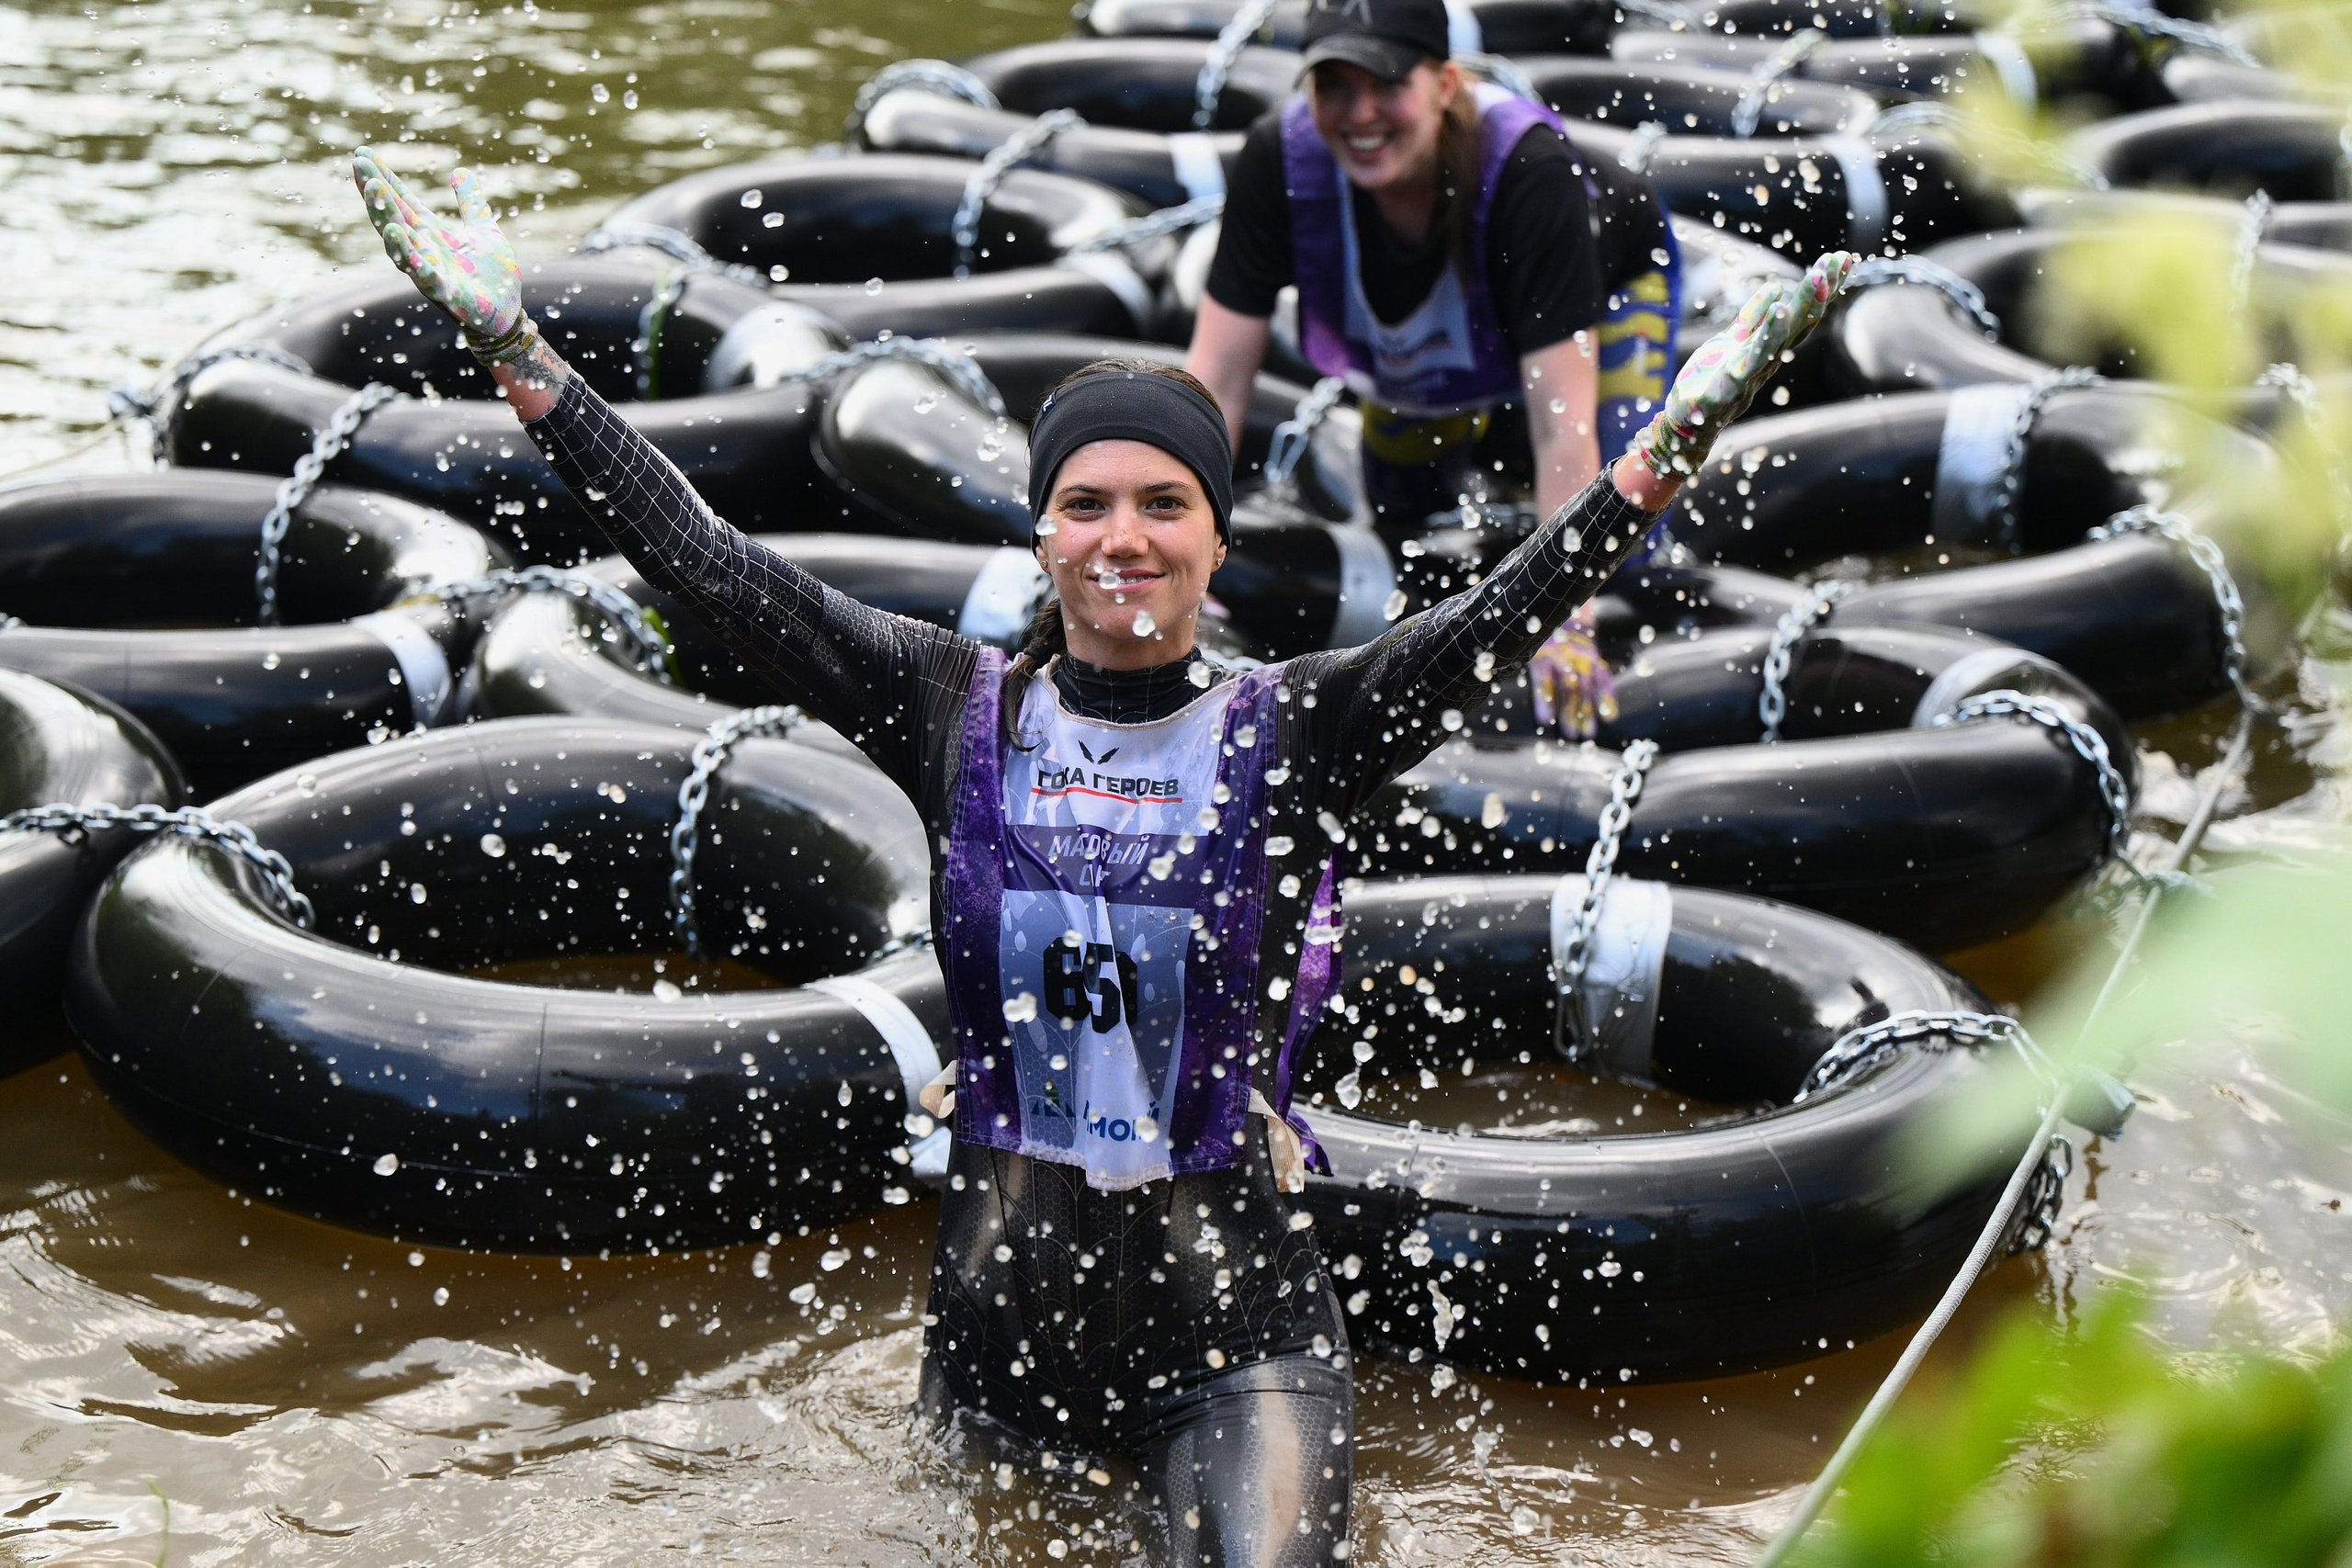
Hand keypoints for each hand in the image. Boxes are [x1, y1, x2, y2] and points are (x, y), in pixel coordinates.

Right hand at [351, 147, 534, 363]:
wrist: (506, 313)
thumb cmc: (491, 274)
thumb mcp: (484, 229)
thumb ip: (471, 202)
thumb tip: (460, 171)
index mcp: (430, 233)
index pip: (402, 201)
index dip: (383, 178)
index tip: (362, 154)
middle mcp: (423, 250)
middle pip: (393, 218)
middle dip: (376, 194)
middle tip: (361, 167)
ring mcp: (431, 271)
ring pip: (400, 245)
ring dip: (386, 219)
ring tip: (375, 193)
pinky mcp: (446, 293)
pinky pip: (424, 275)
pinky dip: (411, 258)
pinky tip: (398, 237)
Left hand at [1528, 610, 1618, 740]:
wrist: (1565, 618)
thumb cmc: (1540, 643)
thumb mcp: (1528, 651)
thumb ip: (1527, 671)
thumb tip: (1518, 695)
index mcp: (1543, 655)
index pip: (1544, 680)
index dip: (1544, 701)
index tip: (1545, 721)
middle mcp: (1565, 657)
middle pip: (1569, 687)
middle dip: (1570, 712)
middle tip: (1570, 734)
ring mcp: (1583, 658)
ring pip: (1587, 687)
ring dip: (1588, 712)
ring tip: (1588, 733)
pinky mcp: (1596, 660)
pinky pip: (1604, 680)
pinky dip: (1608, 698)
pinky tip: (1609, 717)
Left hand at [1632, 250, 1855, 477]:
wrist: (1687, 423)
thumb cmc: (1711, 380)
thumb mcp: (1733, 342)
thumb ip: (1752, 318)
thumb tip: (1775, 288)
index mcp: (1769, 346)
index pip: (1804, 313)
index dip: (1824, 287)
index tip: (1843, 258)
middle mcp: (1767, 358)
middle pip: (1800, 321)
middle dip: (1819, 290)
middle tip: (1836, 260)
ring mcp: (1751, 371)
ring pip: (1782, 336)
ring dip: (1801, 307)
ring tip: (1816, 279)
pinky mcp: (1730, 384)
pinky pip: (1752, 356)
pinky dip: (1766, 333)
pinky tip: (1777, 309)